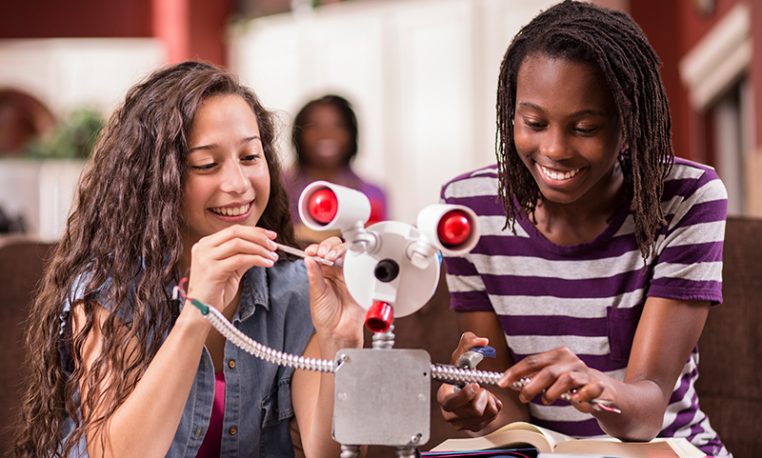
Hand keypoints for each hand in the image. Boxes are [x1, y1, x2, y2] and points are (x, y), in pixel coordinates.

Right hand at [186, 225, 278, 312]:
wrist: (200, 312)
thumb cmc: (215, 292)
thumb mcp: (231, 270)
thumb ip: (243, 256)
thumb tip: (263, 247)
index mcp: (206, 244)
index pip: (234, 230)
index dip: (255, 231)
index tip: (271, 236)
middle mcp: (203, 247)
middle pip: (236, 232)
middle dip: (259, 237)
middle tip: (274, 245)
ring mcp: (206, 258)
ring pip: (239, 244)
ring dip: (260, 248)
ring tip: (272, 256)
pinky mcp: (212, 270)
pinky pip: (239, 259)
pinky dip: (257, 259)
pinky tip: (266, 263)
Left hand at [303, 237, 363, 353]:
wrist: (340, 332)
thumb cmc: (326, 318)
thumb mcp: (316, 294)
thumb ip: (314, 276)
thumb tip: (308, 259)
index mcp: (323, 273)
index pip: (320, 253)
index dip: (317, 249)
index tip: (313, 251)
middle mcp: (336, 271)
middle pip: (335, 248)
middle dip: (328, 247)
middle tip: (323, 253)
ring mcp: (349, 274)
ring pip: (347, 253)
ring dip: (339, 250)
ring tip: (331, 256)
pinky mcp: (360, 279)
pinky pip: (359, 264)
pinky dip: (353, 259)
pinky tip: (345, 262)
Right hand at [437, 332, 502, 430]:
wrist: (467, 390)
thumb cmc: (461, 375)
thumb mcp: (462, 357)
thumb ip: (469, 344)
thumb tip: (481, 341)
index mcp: (443, 396)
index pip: (452, 401)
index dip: (466, 394)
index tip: (475, 385)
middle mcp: (449, 412)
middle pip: (473, 410)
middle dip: (482, 396)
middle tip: (481, 388)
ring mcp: (461, 422)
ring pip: (485, 414)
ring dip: (489, 401)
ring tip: (482, 393)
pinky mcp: (474, 427)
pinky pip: (491, 418)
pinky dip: (493, 408)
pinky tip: (485, 401)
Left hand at [497, 346, 610, 413]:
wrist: (600, 389)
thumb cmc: (570, 383)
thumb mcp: (550, 377)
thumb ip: (534, 377)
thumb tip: (510, 382)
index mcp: (556, 354)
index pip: (532, 361)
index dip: (515, 372)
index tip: (502, 382)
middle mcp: (570, 360)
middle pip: (547, 371)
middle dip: (531, 386)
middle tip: (523, 397)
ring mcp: (584, 371)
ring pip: (566, 379)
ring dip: (552, 393)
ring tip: (547, 400)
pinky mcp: (598, 384)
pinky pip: (589, 389)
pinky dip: (581, 395)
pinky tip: (575, 400)